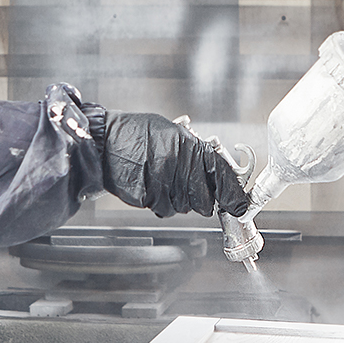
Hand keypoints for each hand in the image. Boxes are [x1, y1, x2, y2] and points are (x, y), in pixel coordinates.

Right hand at [100, 114, 253, 218]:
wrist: (105, 141)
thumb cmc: (136, 133)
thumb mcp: (174, 133)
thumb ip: (196, 154)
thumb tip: (216, 175)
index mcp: (190, 146)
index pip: (222, 175)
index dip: (233, 195)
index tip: (238, 205)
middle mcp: (180, 166)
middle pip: (204, 200)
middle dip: (199, 197)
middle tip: (185, 185)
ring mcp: (164, 183)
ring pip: (184, 207)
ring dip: (177, 198)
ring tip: (161, 178)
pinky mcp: (149, 197)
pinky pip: (164, 209)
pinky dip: (160, 201)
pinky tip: (150, 184)